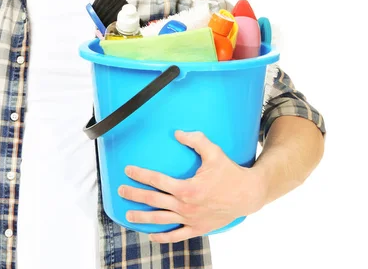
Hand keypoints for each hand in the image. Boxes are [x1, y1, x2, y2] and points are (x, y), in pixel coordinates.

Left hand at [118, 130, 266, 242]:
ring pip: (161, 220)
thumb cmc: (230, 173)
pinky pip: (177, 235)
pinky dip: (163, 237)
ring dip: (143, 218)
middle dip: (135, 195)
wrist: (249, 195)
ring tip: (128, 215)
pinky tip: (152, 235)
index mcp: (187, 188)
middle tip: (121, 190)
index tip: (128, 170)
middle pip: (154, 200)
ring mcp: (191, 219)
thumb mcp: (214, 152)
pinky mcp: (198, 228)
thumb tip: (177, 133)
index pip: (157, 180)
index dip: (140, 175)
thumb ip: (196, 140)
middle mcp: (186, 206)